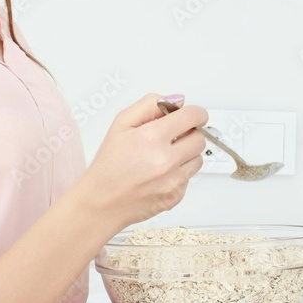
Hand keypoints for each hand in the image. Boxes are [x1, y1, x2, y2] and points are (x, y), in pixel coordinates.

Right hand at [76, 93, 207, 229]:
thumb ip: (151, 105)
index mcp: (152, 137)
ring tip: (164, 156)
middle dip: (189, 134)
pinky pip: (189, 178)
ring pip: (198, 158)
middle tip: (172, 137)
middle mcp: (166, 160)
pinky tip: (160, 173)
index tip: (194, 115)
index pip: (193, 116)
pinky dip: (179, 173)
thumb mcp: (121, 122)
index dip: (196, 113)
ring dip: (186, 154)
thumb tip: (176, 101)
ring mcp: (173, 180)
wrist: (102, 201)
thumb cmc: (109, 164)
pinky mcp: (176, 196)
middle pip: (199, 138)